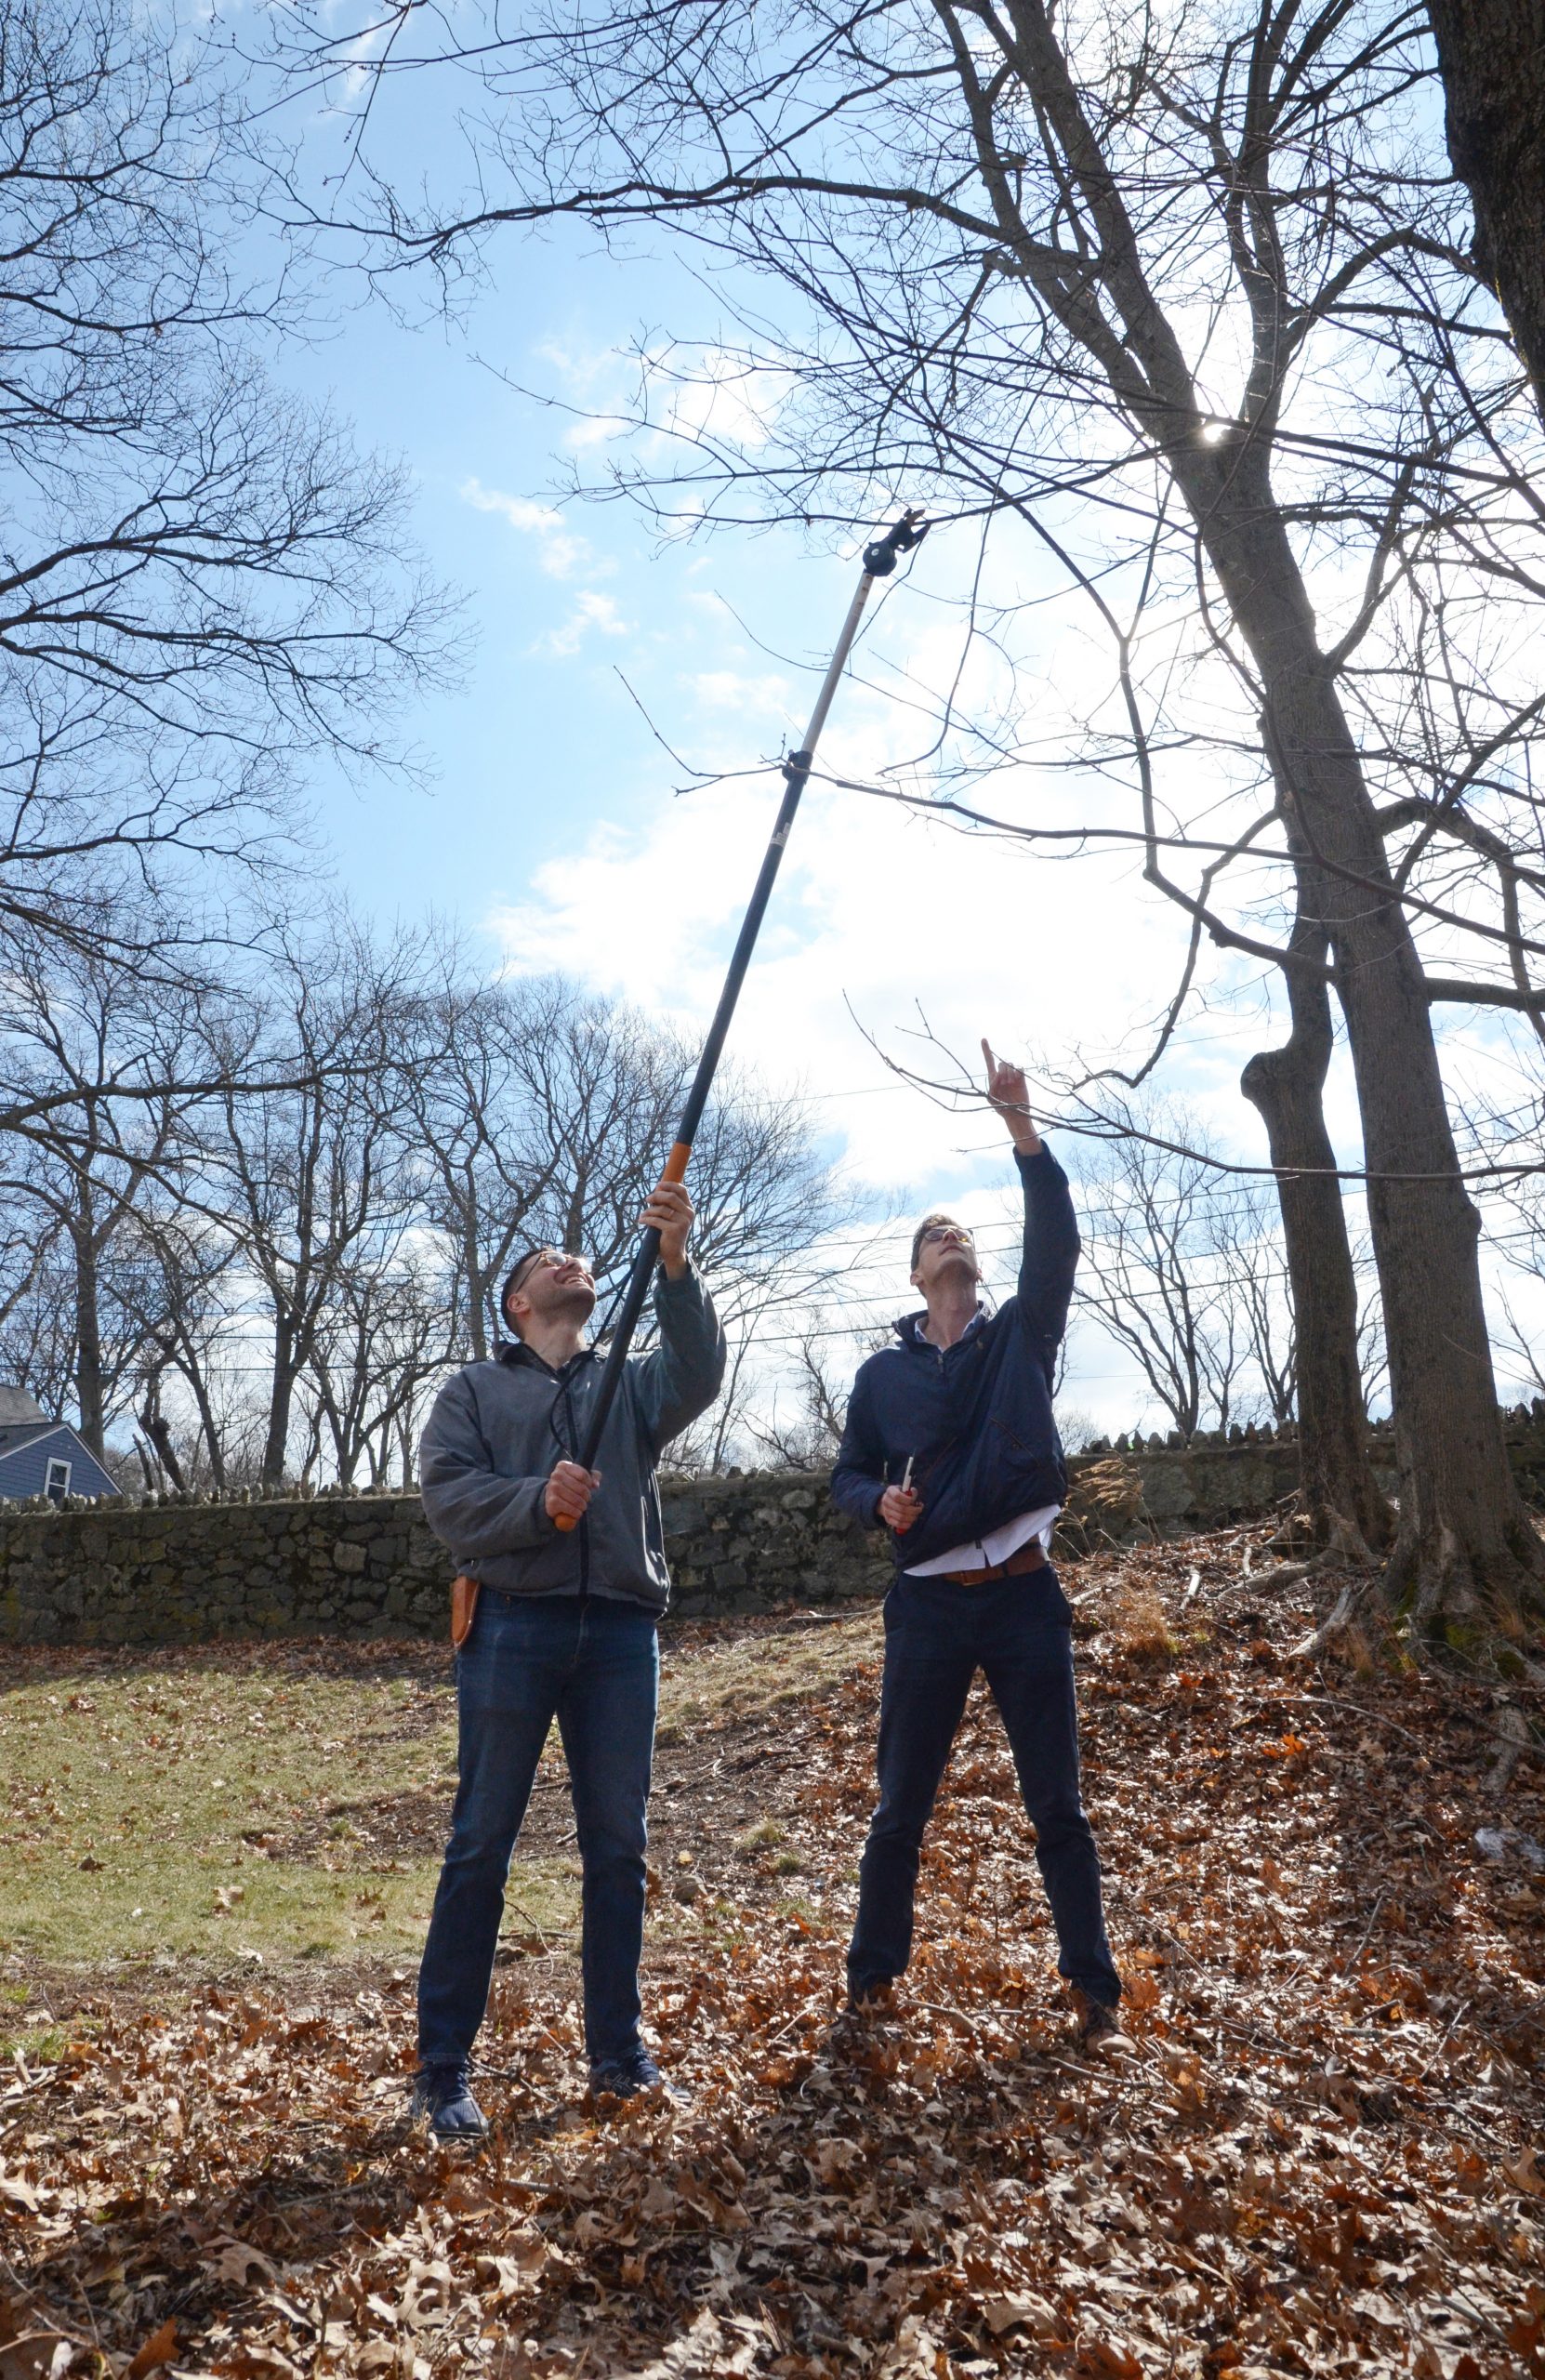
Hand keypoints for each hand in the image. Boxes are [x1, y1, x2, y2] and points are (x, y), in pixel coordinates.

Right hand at [545, 1460, 601, 1522]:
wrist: (551, 1498)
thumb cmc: (569, 1485)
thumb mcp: (580, 1477)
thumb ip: (592, 1476)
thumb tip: (596, 1484)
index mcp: (563, 1466)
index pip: (583, 1475)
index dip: (589, 1483)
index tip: (589, 1487)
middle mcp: (556, 1475)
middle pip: (581, 1488)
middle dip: (587, 1497)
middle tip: (586, 1499)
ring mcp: (553, 1488)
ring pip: (577, 1500)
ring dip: (583, 1506)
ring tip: (582, 1506)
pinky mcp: (552, 1501)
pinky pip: (570, 1508)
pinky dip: (576, 1513)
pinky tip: (577, 1512)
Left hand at [642, 1175, 693, 1279]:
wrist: (674, 1253)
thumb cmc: (670, 1232)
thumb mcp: (673, 1217)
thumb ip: (668, 1205)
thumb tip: (656, 1190)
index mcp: (689, 1208)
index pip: (682, 1190)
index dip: (669, 1185)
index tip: (658, 1185)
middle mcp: (688, 1214)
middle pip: (671, 1197)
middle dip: (656, 1196)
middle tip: (647, 1199)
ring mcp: (683, 1222)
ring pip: (662, 1209)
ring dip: (649, 1210)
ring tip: (642, 1214)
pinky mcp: (674, 1230)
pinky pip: (656, 1220)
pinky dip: (646, 1219)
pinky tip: (641, 1220)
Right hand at [878, 1486, 922, 1532]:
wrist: (890, 1501)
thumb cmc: (901, 1495)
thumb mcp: (905, 1490)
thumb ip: (911, 1492)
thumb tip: (913, 1492)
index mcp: (890, 1491)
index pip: (897, 1496)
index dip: (908, 1500)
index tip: (914, 1500)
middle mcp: (886, 1501)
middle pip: (901, 1508)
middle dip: (914, 1510)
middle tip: (919, 1509)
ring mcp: (886, 1511)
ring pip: (901, 1517)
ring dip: (912, 1517)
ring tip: (916, 1515)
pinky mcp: (888, 1519)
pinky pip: (898, 1524)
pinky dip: (907, 1524)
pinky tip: (911, 1521)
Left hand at [981, 1038, 1040, 1153]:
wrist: (1016, 1115)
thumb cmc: (1002, 1109)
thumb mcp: (992, 1099)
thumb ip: (991, 1087)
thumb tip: (996, 1076)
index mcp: (993, 1078)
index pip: (989, 1061)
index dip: (986, 1050)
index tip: (983, 1039)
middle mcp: (1003, 1075)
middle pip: (1001, 1063)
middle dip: (1002, 1071)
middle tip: (1004, 1083)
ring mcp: (1013, 1076)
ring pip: (1010, 1064)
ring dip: (1009, 1073)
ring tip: (1010, 1084)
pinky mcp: (1022, 1078)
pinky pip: (1020, 1068)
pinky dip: (1018, 1072)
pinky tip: (1017, 1080)